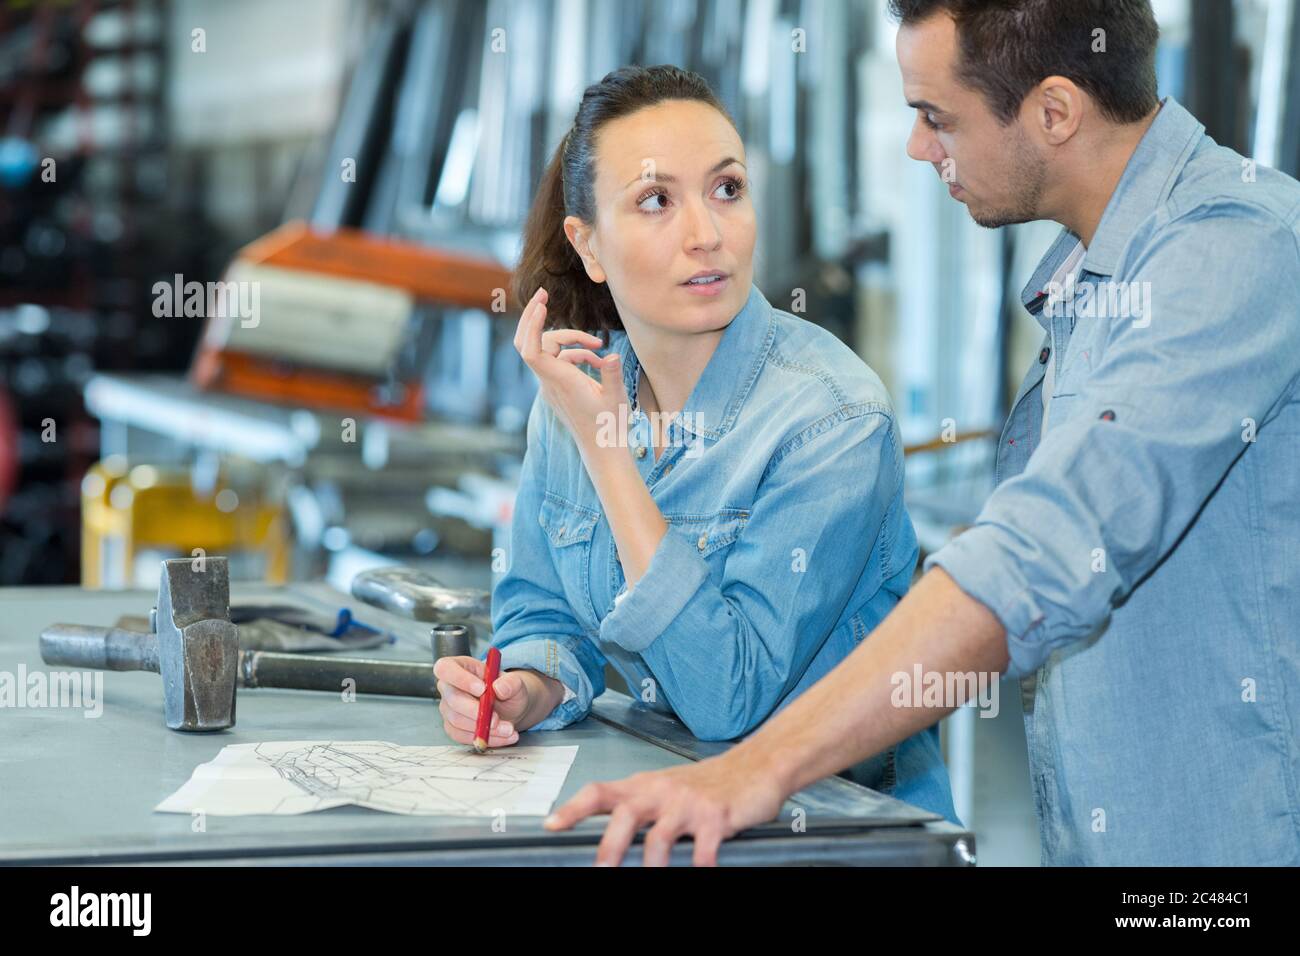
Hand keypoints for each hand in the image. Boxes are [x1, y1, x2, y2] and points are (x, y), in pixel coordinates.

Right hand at [432, 655, 527, 747]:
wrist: (511, 708)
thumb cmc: (508, 690)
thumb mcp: (516, 683)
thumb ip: (511, 683)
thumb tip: (499, 688)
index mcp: (460, 667)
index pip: (446, 668)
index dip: (461, 679)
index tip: (482, 688)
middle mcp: (449, 687)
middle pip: (452, 699)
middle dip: (475, 712)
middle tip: (497, 719)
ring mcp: (449, 708)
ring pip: (457, 721)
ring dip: (483, 728)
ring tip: (508, 729)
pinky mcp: (453, 727)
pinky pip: (461, 736)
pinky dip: (483, 738)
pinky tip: (502, 736)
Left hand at [514, 287, 629, 453]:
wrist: (603, 451)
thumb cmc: (610, 426)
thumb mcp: (616, 398)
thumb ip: (611, 374)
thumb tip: (611, 354)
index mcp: (561, 382)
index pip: (531, 350)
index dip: (531, 324)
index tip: (544, 303)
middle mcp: (550, 382)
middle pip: (527, 343)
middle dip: (532, 318)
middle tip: (544, 295)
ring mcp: (551, 386)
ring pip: (547, 350)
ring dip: (569, 340)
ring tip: (598, 345)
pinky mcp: (557, 389)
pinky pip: (558, 362)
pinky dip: (575, 355)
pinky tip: (597, 361)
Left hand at [543, 750, 786, 865]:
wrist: (756, 766)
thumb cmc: (708, 784)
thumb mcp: (667, 790)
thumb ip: (640, 809)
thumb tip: (607, 842)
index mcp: (644, 786)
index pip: (600, 792)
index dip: (573, 808)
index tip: (551, 826)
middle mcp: (662, 791)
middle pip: (625, 816)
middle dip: (609, 848)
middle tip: (600, 872)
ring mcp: (689, 804)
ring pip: (660, 838)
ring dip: (652, 867)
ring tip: (651, 880)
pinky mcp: (716, 817)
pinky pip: (703, 850)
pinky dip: (698, 869)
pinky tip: (699, 875)